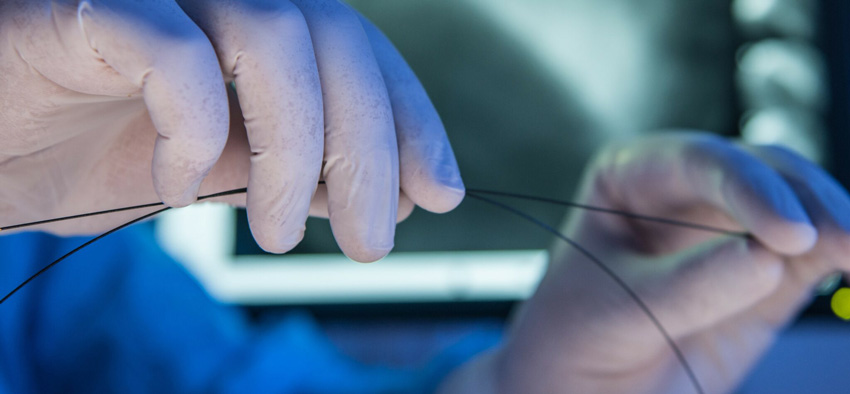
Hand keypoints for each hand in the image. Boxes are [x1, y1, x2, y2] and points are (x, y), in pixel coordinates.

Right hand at [0, 0, 462, 261]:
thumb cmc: (85, 153)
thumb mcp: (218, 174)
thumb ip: (298, 172)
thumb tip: (389, 194)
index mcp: (253, 27)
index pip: (361, 54)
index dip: (412, 120)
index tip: (438, 194)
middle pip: (336, 40)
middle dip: (370, 148)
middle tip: (371, 244)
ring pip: (273, 33)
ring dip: (296, 148)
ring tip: (275, 235)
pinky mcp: (89, 7)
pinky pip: (174, 52)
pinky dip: (195, 129)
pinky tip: (175, 189)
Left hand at [440, 133, 848, 392]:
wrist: (576, 390)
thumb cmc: (572, 339)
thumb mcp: (616, 312)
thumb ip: (688, 287)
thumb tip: (766, 258)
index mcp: (630, 175)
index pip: (697, 161)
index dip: (749, 187)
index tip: (787, 232)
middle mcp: (683, 190)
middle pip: (760, 171)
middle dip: (806, 200)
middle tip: (842, 240)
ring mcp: (726, 229)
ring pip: (797, 205)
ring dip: (836, 224)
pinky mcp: (763, 274)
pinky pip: (811, 256)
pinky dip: (841, 257)